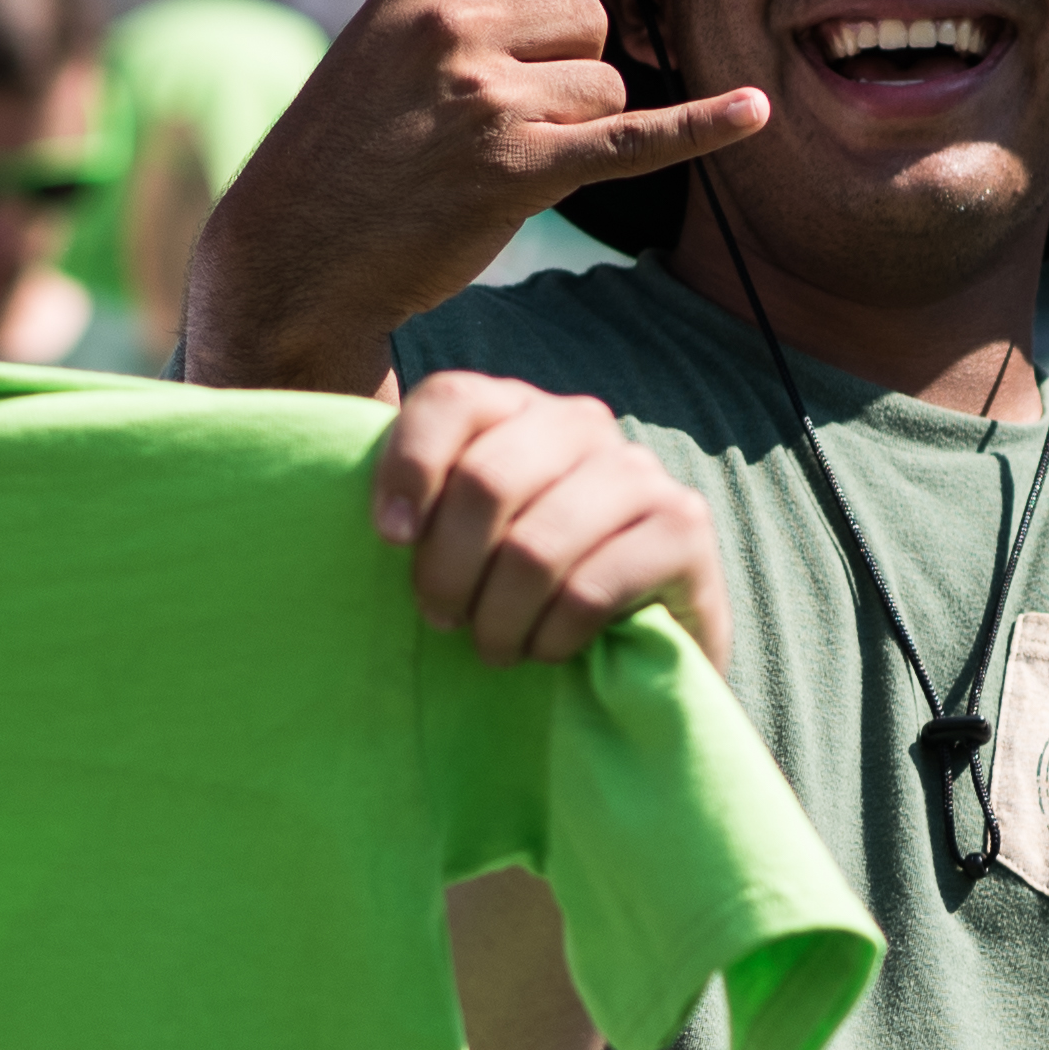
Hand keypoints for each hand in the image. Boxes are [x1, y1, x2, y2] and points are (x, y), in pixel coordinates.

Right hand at [195, 0, 772, 387]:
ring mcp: (486, 97)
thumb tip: (567, 24)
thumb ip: (458, 20)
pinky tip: (752, 113)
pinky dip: (699, 128)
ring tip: (498, 160)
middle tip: (496, 118)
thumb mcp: (380, 56)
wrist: (291, 251)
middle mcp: (456, 27)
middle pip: (588, 13)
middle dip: (569, 65)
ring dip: (579, 124)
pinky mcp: (516, 169)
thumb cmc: (340, 158)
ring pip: (608, 80)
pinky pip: (633, 137)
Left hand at [372, 371, 731, 669]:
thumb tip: (364, 508)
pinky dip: (552, 636)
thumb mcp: (464, 538)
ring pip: (535, 547)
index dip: (408, 468)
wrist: (642, 650)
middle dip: (448, 568)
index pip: (453, 398)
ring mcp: (640, 471)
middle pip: (487, 480)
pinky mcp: (684, 527)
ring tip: (494, 648)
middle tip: (442, 619)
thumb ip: (422, 504)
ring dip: (499, 617)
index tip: (388, 540)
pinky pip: (588, 590)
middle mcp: (583, 423)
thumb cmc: (526, 591)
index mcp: (518, 408)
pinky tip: (548, 651)